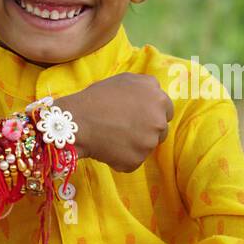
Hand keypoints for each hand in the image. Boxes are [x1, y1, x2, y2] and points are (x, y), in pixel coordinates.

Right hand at [55, 73, 173, 171]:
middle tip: (125, 129)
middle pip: (161, 130)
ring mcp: (149, 142)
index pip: (166, 109)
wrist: (76, 121)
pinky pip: (133, 161)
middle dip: (147, 130)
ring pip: (147, 146)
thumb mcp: (124, 81)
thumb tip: (152, 96)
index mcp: (157, 97)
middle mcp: (159, 119)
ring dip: (134, 145)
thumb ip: (144, 88)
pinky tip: (107, 148)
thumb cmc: (96, 98)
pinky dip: (122, 158)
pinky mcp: (137, 160)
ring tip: (112, 137)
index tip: (140, 117)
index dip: (152, 113)